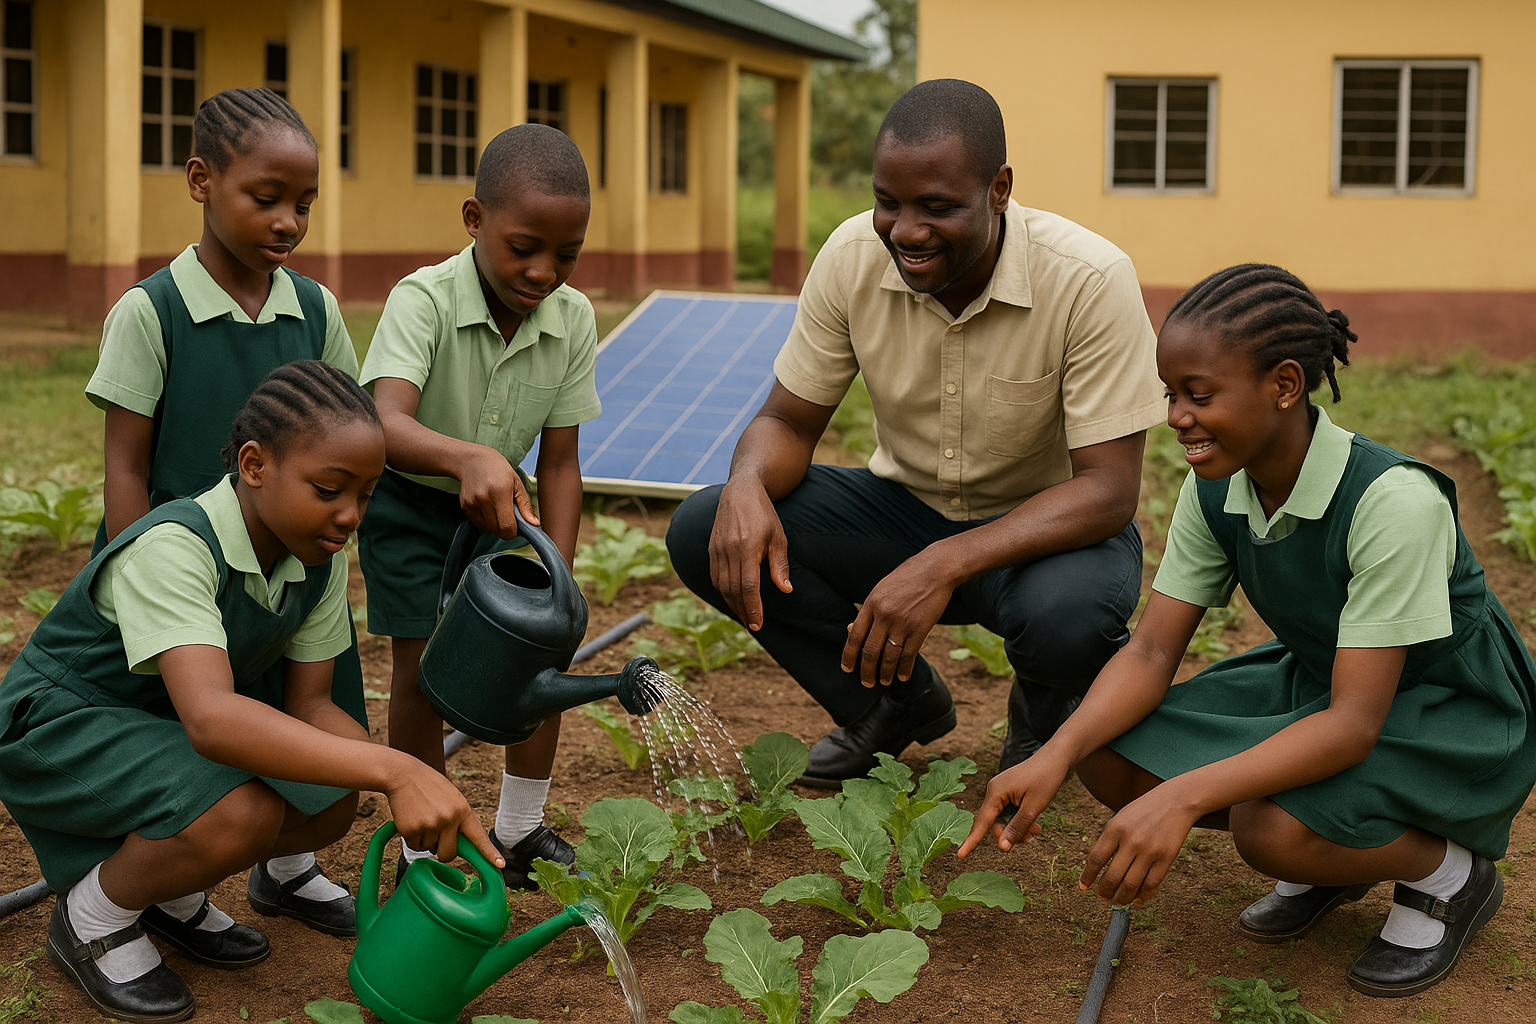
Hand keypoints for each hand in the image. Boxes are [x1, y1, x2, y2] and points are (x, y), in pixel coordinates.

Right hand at [383, 759, 504, 867]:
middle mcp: (450, 819)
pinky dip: (411, 837)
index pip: (478, 836)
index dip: (489, 852)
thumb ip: (459, 818)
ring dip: (424, 839)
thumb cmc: (428, 786)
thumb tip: (461, 844)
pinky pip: (414, 846)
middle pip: (449, 853)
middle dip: (442, 851)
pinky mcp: (412, 829)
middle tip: (435, 835)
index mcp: (463, 810)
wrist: (403, 774)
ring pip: (429, 849)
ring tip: (421, 816)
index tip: (500, 865)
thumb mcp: (452, 798)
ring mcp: (431, 824)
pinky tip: (411, 819)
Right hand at [457, 448, 538, 539]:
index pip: (506, 526)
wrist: (472, 460)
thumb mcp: (517, 483)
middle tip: (507, 514)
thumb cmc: (498, 470)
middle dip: (504, 528)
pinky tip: (486, 506)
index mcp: (500, 492)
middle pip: (496, 529)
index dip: (513, 532)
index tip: (515, 527)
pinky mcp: (465, 505)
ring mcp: (472, 503)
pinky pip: (477, 523)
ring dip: (493, 524)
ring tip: (496, 507)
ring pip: (486, 528)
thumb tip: (534, 524)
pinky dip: (484, 520)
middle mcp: (484, 498)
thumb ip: (525, 506)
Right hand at [708, 480, 790, 630]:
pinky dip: (723, 591)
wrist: (740, 491)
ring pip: (721, 586)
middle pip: (732, 590)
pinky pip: (715, 576)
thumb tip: (786, 589)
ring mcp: (717, 550)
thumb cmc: (763, 514)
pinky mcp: (711, 549)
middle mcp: (728, 550)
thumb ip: (780, 565)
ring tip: (744, 615)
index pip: (747, 586)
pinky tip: (733, 598)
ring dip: (732, 604)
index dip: (752, 608)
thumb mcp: (778, 537)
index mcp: (747, 547)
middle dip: (743, 610)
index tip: (758, 624)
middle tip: (752, 625)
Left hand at [841, 551, 956, 686]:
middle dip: (866, 670)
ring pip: (889, 656)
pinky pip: (909, 654)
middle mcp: (884, 614)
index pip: (855, 636)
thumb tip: (851, 631)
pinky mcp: (921, 628)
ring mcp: (903, 622)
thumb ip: (869, 610)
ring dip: (885, 673)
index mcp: (872, 603)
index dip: (849, 655)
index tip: (847, 668)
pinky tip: (903, 676)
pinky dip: (905, 668)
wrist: (937, 568)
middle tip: (866, 683)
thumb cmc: (907, 577)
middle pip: (870, 651)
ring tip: (883, 681)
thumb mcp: (882, 589)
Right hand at [957, 753, 1067, 856]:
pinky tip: (1034, 823)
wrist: (1057, 757)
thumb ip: (1016, 827)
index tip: (961, 855)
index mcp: (995, 792)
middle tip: (1032, 836)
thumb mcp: (1033, 807)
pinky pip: (1009, 812)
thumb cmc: (1046, 778)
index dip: (971, 841)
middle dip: (1011, 833)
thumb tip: (1001, 846)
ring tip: (1037, 829)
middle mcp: (994, 791)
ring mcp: (1001, 790)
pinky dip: (1020, 820)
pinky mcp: (1009, 791)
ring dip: (1018, 827)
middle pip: (994, 823)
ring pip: (1004, 819)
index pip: (981, 822)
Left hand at [1078, 790, 1196, 905]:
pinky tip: (1138, 900)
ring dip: (1122, 898)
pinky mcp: (1166, 858)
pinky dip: (1143, 896)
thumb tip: (1095, 867)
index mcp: (1115, 828)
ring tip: (1118, 900)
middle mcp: (1131, 841)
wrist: (1176, 801)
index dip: (1087, 876)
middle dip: (1104, 892)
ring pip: (1131, 885)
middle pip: (1112, 877)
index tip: (1083, 887)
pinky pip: (1151, 884)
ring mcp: (1149, 851)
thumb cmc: (1144, 810)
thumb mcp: (1120, 818)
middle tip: (1102, 897)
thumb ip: (1108, 840)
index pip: (1095, 859)